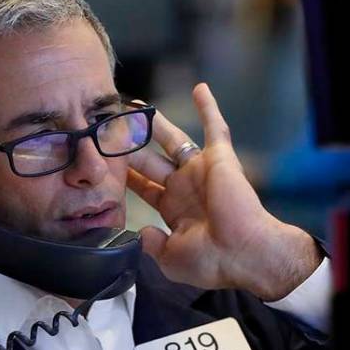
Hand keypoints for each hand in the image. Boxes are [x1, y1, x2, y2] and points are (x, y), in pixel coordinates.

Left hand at [127, 84, 321, 300]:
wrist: (243, 254)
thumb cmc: (212, 261)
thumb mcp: (171, 258)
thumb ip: (151, 243)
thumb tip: (140, 232)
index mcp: (175, 209)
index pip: (144, 187)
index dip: (126, 175)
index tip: (106, 163)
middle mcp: (186, 187)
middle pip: (151, 160)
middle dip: (132, 145)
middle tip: (112, 128)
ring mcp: (201, 171)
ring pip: (174, 140)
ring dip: (157, 123)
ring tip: (137, 106)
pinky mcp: (219, 158)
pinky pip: (215, 127)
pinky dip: (208, 108)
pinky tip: (200, 88)